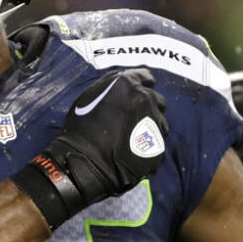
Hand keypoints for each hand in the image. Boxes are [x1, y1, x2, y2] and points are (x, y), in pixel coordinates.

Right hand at [12, 68, 167, 227]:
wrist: (86, 163)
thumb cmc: (81, 129)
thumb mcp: (90, 97)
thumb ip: (111, 87)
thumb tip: (123, 85)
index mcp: (129, 85)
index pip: (146, 77)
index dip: (142, 84)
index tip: (137, 94)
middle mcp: (147, 100)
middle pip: (157, 101)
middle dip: (148, 107)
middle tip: (134, 119)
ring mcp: (155, 125)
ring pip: (161, 123)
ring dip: (151, 128)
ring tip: (135, 139)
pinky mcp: (158, 148)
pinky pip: (157, 145)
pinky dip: (148, 148)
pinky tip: (134, 155)